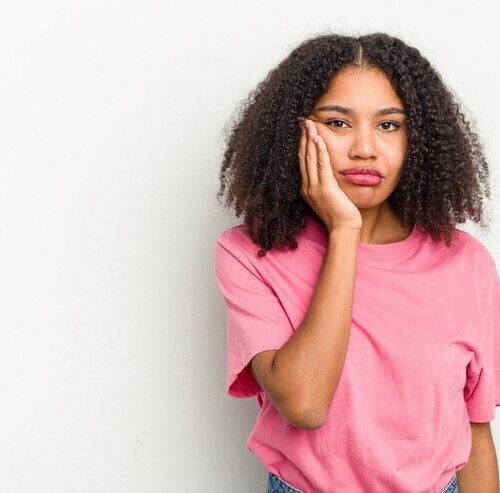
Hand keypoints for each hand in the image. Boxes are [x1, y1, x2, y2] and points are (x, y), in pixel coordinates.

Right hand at [298, 118, 361, 233]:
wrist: (343, 229)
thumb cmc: (340, 214)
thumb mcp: (330, 196)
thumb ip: (327, 183)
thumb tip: (330, 170)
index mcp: (307, 188)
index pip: (302, 161)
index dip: (302, 144)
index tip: (303, 130)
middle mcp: (307, 187)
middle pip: (303, 157)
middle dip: (303, 137)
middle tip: (303, 120)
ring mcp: (315, 188)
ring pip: (309, 158)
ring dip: (309, 139)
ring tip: (309, 124)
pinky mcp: (326, 188)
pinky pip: (321, 165)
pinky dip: (319, 151)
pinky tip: (318, 138)